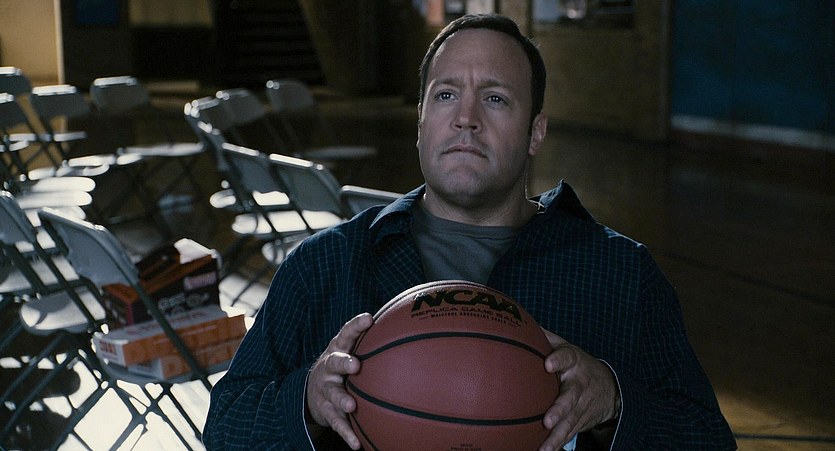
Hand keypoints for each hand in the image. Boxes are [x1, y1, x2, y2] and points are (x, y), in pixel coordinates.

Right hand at [306, 313, 373, 449]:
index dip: (356, 325)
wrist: (311, 390)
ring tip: (351, 406)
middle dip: (344, 362)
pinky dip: (346, 433)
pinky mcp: (325, 410)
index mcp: (338, 349)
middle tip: (355, 364)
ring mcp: (325, 389)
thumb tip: (408, 329)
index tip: (368, 318)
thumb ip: (372, 342)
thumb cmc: (342, 366)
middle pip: (334, 362)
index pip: (346, 333)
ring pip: (332, 393)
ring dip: (341, 399)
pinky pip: (336, 422)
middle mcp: (329, 367)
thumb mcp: (350, 350)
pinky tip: (356, 444)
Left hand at [539, 329, 619, 450]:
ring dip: (557, 437)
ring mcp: (581, 406)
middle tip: (547, 420)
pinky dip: (557, 446)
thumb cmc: (576, 364)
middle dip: (559, 409)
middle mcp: (579, 385)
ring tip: (543, 448)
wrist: (609, 388)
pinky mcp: (580, 422)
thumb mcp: (565, 346)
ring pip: (569, 422)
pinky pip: (568, 435)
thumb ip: (544, 337)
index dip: (559, 360)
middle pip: (570, 398)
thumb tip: (515, 321)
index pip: (567, 357)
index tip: (548, 364)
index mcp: (573, 362)